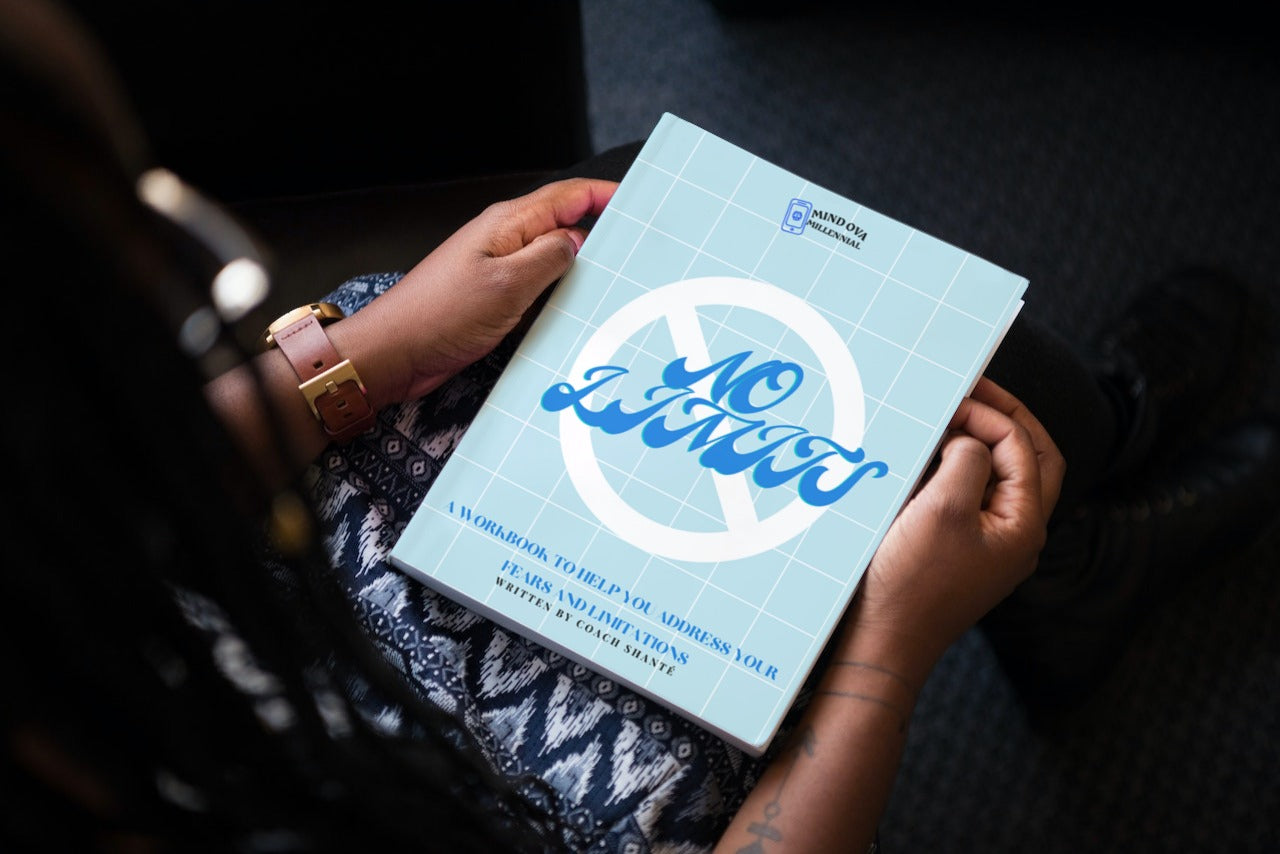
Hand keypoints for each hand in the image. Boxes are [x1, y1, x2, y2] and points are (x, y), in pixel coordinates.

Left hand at [331, 177, 617, 408]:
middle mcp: (504, 240)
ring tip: (613, 282)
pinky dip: (559, 293)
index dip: (605, 196)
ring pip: (553, 258)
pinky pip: (537, 286)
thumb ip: (550, 257)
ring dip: (580, 268)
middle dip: (600, 233)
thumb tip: (578, 242)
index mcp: (508, 224)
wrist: (395, 352)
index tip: (638, 204)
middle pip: (564, 224)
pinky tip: (573, 310)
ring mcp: (498, 268)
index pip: (568, 196)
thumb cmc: (438, 316)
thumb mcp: (507, 284)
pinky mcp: (493, 296)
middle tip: (635, 250)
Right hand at [842, 377, 1064, 679]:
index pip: (1024, 450)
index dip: (992, 416)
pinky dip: (949, 472)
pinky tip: (920, 462)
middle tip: (971, 391)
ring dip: (973, 446)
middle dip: (1002, 421)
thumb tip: (969, 440)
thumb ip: (968, 460)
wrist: (881, 643)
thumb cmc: (912, 582)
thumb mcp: (944, 508)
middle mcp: (1013, 535)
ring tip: (942, 422)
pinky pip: (965, 500)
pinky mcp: (957, 552)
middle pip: (1027, 461)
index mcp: (1023, 526)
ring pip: (996, 478)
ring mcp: (987, 546)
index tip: (954, 400)